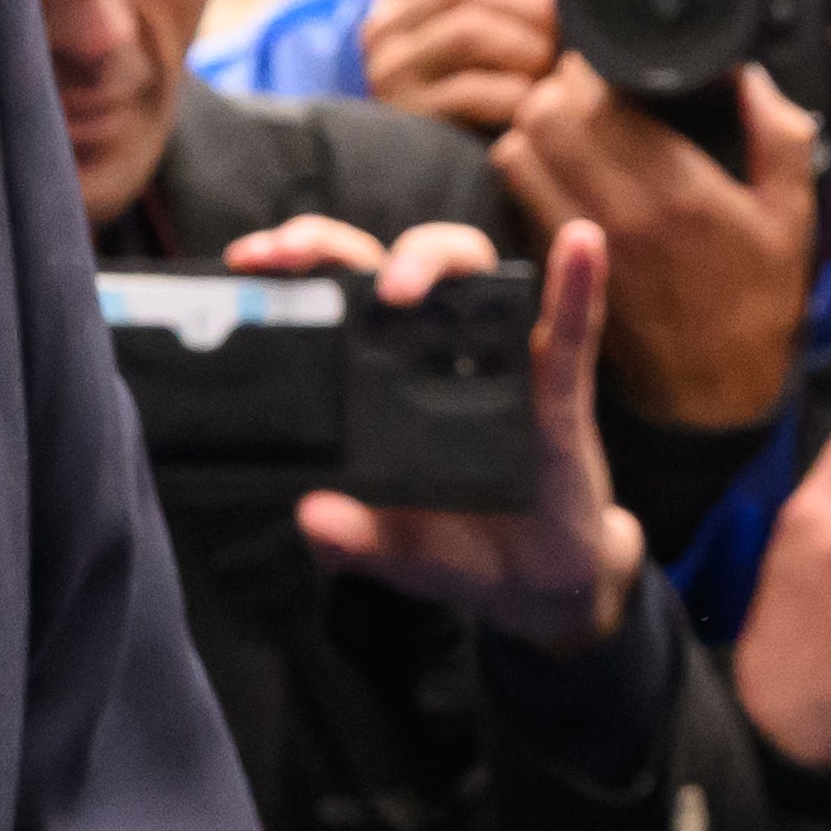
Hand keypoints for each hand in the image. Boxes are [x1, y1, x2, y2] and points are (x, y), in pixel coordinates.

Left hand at [253, 215, 646, 657]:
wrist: (534, 585)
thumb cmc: (454, 549)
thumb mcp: (392, 552)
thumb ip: (351, 539)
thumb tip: (312, 516)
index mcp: (382, 374)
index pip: (334, 295)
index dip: (295, 264)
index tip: (249, 258)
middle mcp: (435, 350)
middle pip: (388, 262)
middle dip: (338, 244)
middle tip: (299, 256)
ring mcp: (500, 361)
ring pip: (470, 271)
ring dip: (434, 257)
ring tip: (406, 287)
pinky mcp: (558, 391)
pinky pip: (570, 332)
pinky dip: (578, 286)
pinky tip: (581, 245)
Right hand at [360, 0, 559, 134]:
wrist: (460, 168)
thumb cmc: (489, 76)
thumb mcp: (486, 13)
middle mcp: (383, 24)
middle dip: (530, 1)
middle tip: (570, 24)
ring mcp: (390, 72)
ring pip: (470, 32)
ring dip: (530, 46)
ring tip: (558, 63)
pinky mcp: (410, 118)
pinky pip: (475, 91)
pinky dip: (520, 92)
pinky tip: (539, 100)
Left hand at [494, 35, 821, 435]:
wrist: (716, 394)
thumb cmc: (757, 301)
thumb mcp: (793, 216)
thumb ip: (780, 135)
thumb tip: (749, 75)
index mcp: (678, 190)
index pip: (594, 101)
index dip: (590, 67)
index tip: (607, 63)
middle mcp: (619, 213)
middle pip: (540, 118)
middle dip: (554, 89)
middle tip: (581, 88)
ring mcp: (581, 245)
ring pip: (515, 155)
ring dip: (532, 129)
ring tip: (567, 124)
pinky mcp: (558, 271)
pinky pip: (517, 199)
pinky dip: (527, 171)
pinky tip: (560, 168)